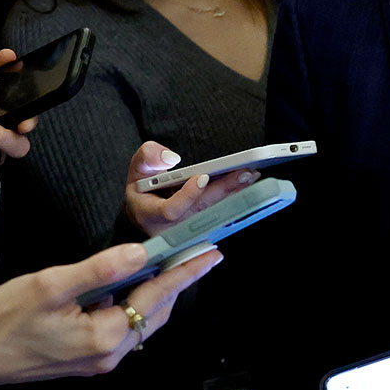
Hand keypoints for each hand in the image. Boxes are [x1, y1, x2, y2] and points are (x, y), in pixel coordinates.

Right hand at [0, 240, 222, 384]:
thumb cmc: (4, 321)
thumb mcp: (50, 285)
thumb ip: (98, 270)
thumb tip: (140, 253)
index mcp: (105, 336)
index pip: (157, 297)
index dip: (184, 272)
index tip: (210, 254)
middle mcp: (109, 354)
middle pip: (156, 313)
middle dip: (178, 283)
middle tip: (199, 255)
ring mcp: (99, 360)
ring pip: (141, 323)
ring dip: (158, 295)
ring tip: (173, 266)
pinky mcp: (86, 359)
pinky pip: (123, 329)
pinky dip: (135, 306)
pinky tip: (132, 288)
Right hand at [123, 140, 260, 236]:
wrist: (148, 209)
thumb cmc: (143, 188)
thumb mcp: (138, 168)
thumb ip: (147, 157)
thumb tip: (171, 158)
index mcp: (150, 215)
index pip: (171, 211)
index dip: (188, 196)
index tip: (202, 177)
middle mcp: (171, 229)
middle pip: (202, 211)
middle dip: (224, 190)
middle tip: (244, 172)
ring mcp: (188, 233)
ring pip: (215, 213)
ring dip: (235, 194)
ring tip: (251, 175)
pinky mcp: (202, 231)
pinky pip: (220, 215)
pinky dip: (235, 198)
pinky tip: (247, 184)